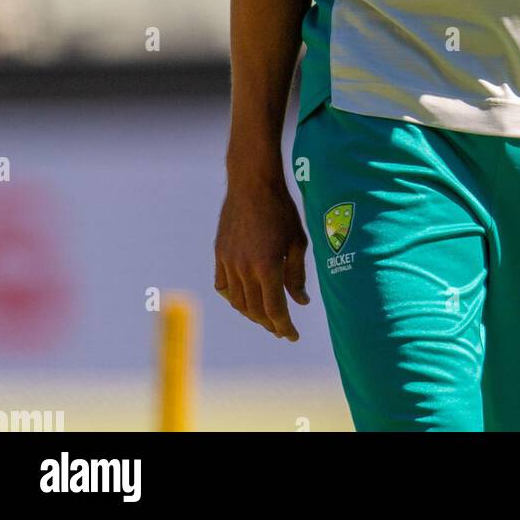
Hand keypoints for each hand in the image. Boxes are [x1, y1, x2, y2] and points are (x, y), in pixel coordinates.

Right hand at [214, 177, 309, 340]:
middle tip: (282, 329)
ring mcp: (228, 262)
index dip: (284, 327)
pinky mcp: (220, 255)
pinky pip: (224, 286)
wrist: (252, 184)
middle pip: (255, 310)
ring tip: (266, 317)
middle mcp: (245, 269)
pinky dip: (235, 298)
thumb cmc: (282, 210)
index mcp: (267, 267)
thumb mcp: (298, 241)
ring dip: (252, 314)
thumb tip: (300, 302)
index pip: (275, 311)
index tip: (293, 336)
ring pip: (238, 302)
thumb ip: (297, 275)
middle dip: (270, 324)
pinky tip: (245, 299)